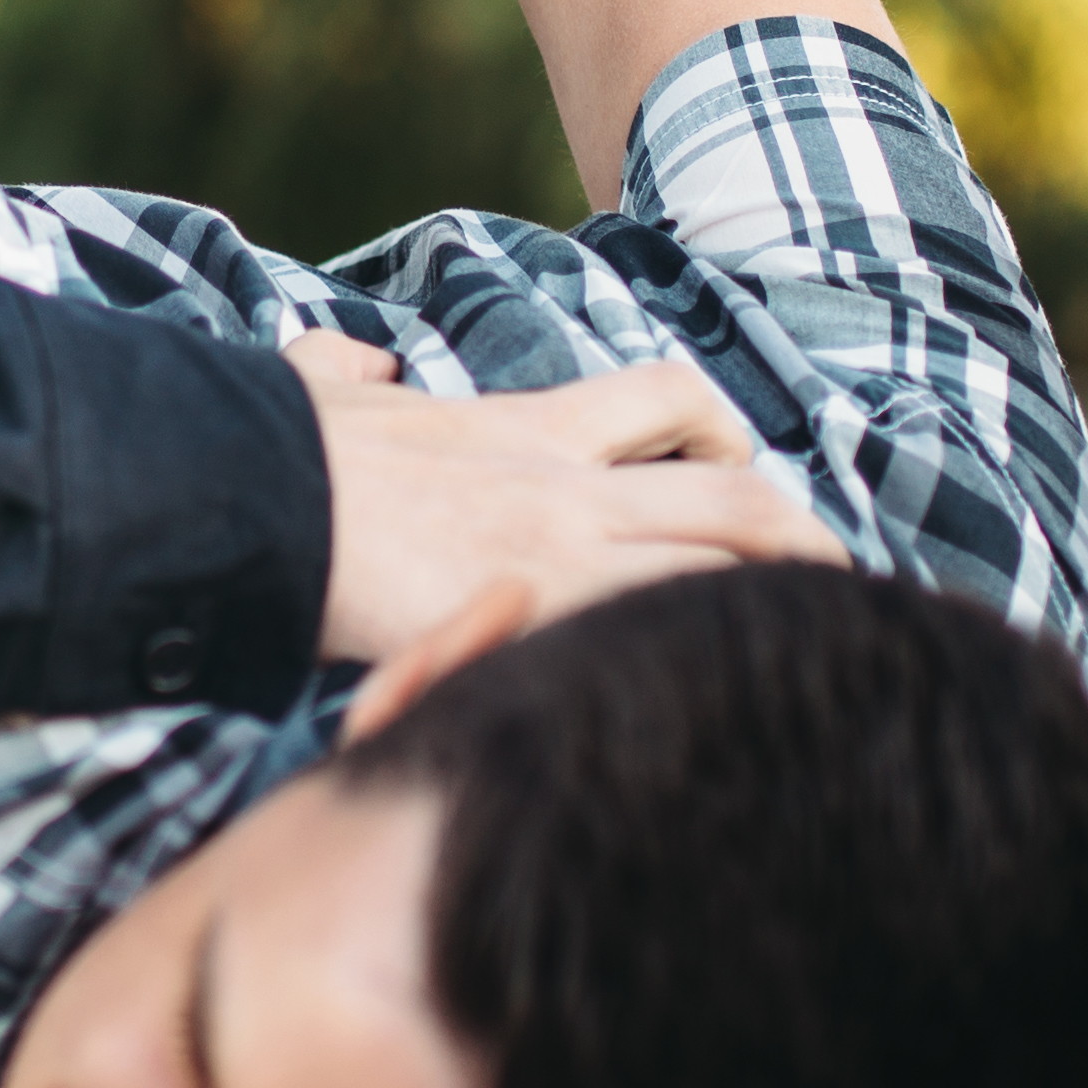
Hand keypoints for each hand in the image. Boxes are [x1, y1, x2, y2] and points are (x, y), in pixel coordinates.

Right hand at [288, 329, 841, 665]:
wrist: (247, 491)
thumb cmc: (276, 447)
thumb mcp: (323, 387)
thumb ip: (350, 371)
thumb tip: (366, 367)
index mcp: (528, 426)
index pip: (669, 402)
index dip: (727, 433)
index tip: (745, 470)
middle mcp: (568, 486)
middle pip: (739, 498)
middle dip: (805, 544)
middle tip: (840, 591)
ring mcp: (558, 556)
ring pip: (718, 573)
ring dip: (776, 616)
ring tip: (816, 668)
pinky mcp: (531, 620)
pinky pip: (650, 645)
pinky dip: (694, 675)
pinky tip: (721, 719)